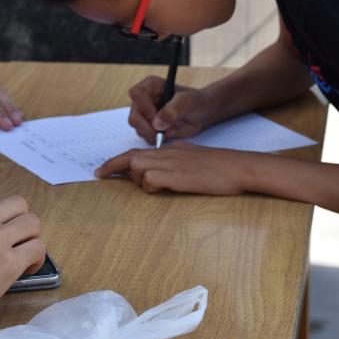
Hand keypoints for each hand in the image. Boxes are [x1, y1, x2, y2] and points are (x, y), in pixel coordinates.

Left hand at [95, 142, 254, 194]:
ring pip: (138, 165)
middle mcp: (169, 153)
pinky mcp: (178, 176)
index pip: (139, 152)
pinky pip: (151, 179)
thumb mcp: (195, 159)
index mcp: (172, 149)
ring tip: (151, 186)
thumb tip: (163, 174)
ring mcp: (173, 163)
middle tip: (99, 174)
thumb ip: (177, 162)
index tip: (104, 169)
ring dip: (136, 178)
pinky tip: (162, 190)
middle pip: (132, 156)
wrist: (240, 167)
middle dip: (113, 166)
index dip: (119, 160)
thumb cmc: (222, 167)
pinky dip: (150, 186)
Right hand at [127, 77, 220, 143]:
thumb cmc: (195, 102)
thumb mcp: (189, 102)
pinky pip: (144, 136)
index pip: (136, 94)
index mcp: (151, 85)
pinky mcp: (147, 126)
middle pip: (134, 116)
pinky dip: (156, 139)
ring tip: (171, 130)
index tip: (157, 118)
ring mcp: (144, 114)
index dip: (144, 107)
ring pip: (137, 128)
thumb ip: (174, 109)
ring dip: (153, 134)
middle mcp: (143, 99)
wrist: (201, 113)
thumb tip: (157, 123)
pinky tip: (169, 133)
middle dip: (147, 128)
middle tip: (164, 133)